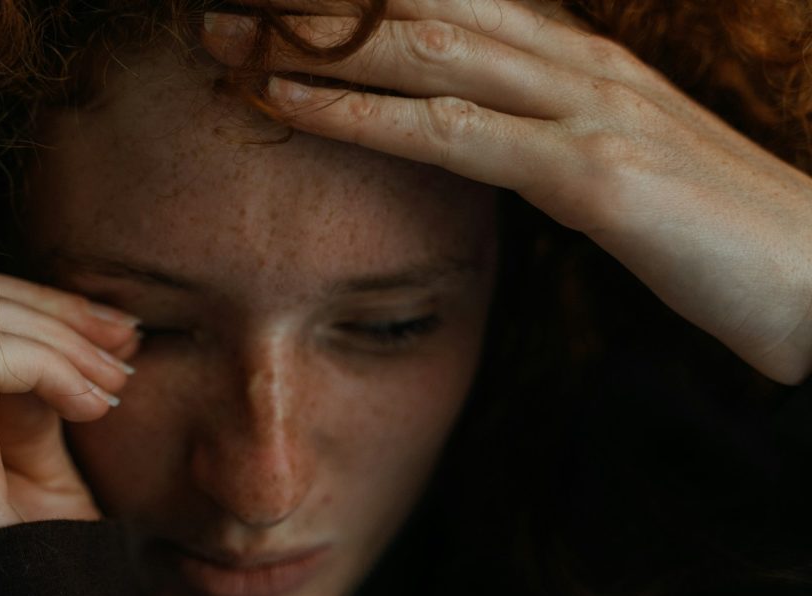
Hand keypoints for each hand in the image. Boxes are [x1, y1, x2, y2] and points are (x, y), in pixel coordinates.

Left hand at [203, 0, 811, 384]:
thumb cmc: (714, 231)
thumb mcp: (613, 166)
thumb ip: (543, 138)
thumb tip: (475, 136)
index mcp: (577, 61)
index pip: (449, 6)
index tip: (281, 3)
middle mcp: (575, 64)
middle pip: (421, 9)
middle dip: (315, 4)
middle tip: (223, 5)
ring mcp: (585, 111)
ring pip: (425, 53)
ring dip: (315, 44)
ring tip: (227, 41)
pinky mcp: (592, 174)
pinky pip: (452, 134)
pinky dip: (362, 114)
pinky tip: (291, 103)